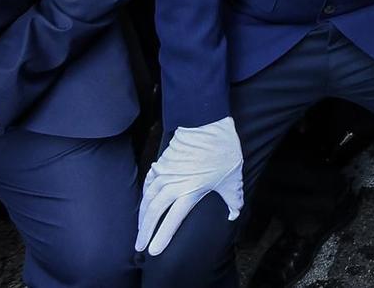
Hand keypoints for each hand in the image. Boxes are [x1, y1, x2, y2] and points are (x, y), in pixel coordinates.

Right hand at [136, 117, 244, 257]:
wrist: (207, 122)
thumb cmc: (222, 150)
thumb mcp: (232, 178)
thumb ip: (233, 199)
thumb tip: (234, 215)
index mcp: (190, 192)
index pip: (172, 220)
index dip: (161, 237)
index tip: (153, 251)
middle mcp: (172, 185)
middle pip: (153, 212)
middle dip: (145, 231)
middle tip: (139, 246)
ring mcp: (164, 173)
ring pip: (147, 198)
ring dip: (142, 215)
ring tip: (140, 229)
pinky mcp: (161, 162)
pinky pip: (148, 182)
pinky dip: (144, 194)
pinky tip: (144, 201)